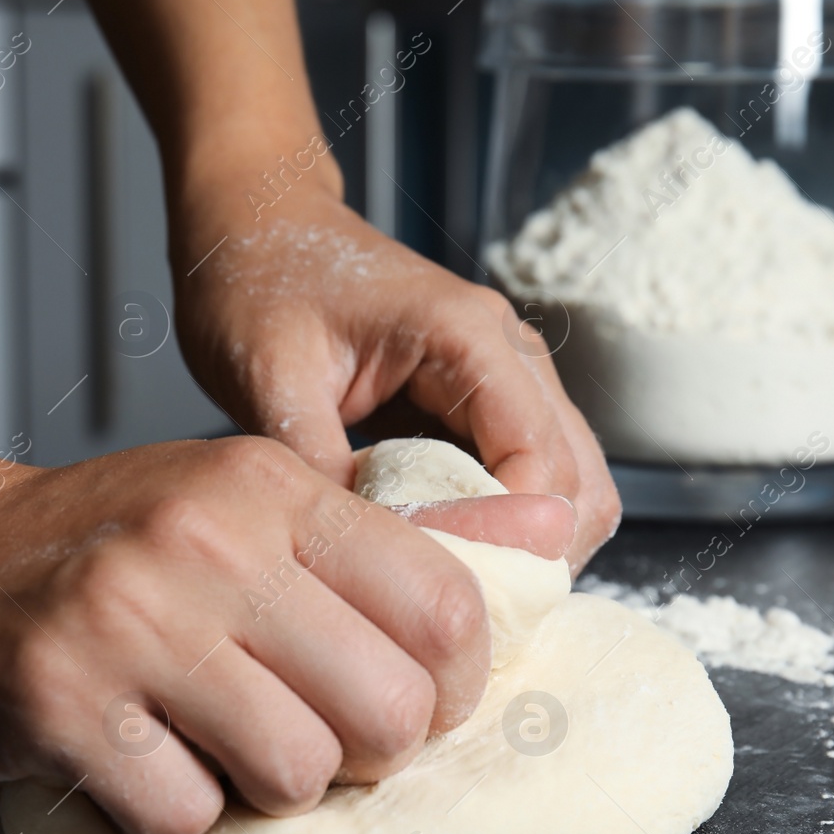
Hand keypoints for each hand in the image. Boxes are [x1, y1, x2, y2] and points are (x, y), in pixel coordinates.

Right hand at [0, 439, 498, 833]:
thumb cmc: (102, 542)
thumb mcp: (241, 502)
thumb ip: (377, 543)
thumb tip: (537, 559)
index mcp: (272, 485)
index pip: (445, 605)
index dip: (451, 686)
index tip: (408, 701)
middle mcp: (210, 542)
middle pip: (386, 710)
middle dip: (363, 753)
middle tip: (312, 737)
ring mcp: (132, 622)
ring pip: (295, 772)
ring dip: (265, 786)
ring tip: (215, 743)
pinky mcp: (64, 703)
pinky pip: (184, 815)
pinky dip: (172, 812)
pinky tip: (137, 759)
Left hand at [170, 184, 620, 574]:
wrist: (253, 222)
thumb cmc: (256, 279)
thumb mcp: (271, 379)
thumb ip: (325, 468)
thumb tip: (369, 560)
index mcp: (469, 338)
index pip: (541, 465)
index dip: (506, 542)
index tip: (444, 590)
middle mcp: (511, 355)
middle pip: (580, 487)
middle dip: (529, 559)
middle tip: (451, 611)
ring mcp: (508, 380)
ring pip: (570, 491)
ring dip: (523, 549)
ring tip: (448, 592)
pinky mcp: (485, 406)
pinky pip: (527, 483)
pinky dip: (501, 529)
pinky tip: (441, 558)